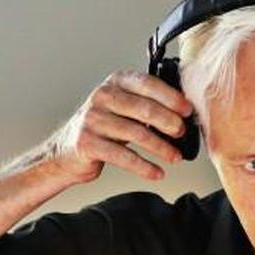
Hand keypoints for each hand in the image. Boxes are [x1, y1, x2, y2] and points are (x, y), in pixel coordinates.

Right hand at [46, 70, 193, 182]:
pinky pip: (124, 156)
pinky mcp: (88, 143)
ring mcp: (93, 119)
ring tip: (174, 156)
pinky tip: (157, 172)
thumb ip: (146, 104)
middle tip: (182, 133)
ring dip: (161, 147)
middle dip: (169, 122)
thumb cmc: (103, 128)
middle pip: (144, 108)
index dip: (171, 97)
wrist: (66, 151)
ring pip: (136, 133)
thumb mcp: (122, 107)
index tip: (188, 111)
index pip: (147, 84)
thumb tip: (184, 114)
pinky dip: (144, 166)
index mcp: (115, 82)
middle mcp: (102, 96)